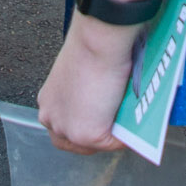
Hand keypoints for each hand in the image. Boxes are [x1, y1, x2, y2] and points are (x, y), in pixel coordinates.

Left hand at [37, 17, 138, 153]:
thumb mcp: (82, 74)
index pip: (64, 127)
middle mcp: (51, 117)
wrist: (99, 40)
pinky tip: (137, 117)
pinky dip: (129, 135)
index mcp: (49, 101)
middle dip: (98, 138)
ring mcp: (67, 129)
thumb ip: (87, 93)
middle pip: (74, 143)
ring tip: (131, 123)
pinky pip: (115, 143)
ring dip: (114, 136)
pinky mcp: (87, 134)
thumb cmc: (94, 45)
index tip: (104, 123)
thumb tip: (107, 101)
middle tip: (118, 128)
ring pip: (94, 146)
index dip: (87, 126)